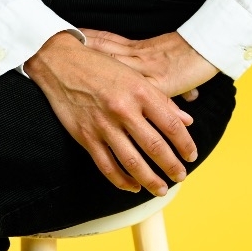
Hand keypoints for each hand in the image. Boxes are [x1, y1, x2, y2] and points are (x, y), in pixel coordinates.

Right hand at [25, 32, 196, 196]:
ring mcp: (103, 124)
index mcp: (139, 90)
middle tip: (181, 177)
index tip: (191, 155)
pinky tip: (132, 186)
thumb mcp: (133, 75)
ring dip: (150, 180)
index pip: (170, 124)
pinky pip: (107, 166)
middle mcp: (123, 108)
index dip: (184, 144)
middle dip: (171, 166)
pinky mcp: (85, 136)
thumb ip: (160, 99)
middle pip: (154, 146)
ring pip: (132, 162)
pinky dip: (122, 181)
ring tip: (161, 189)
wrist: (60, 61)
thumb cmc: (100, 66)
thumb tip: (186, 120)